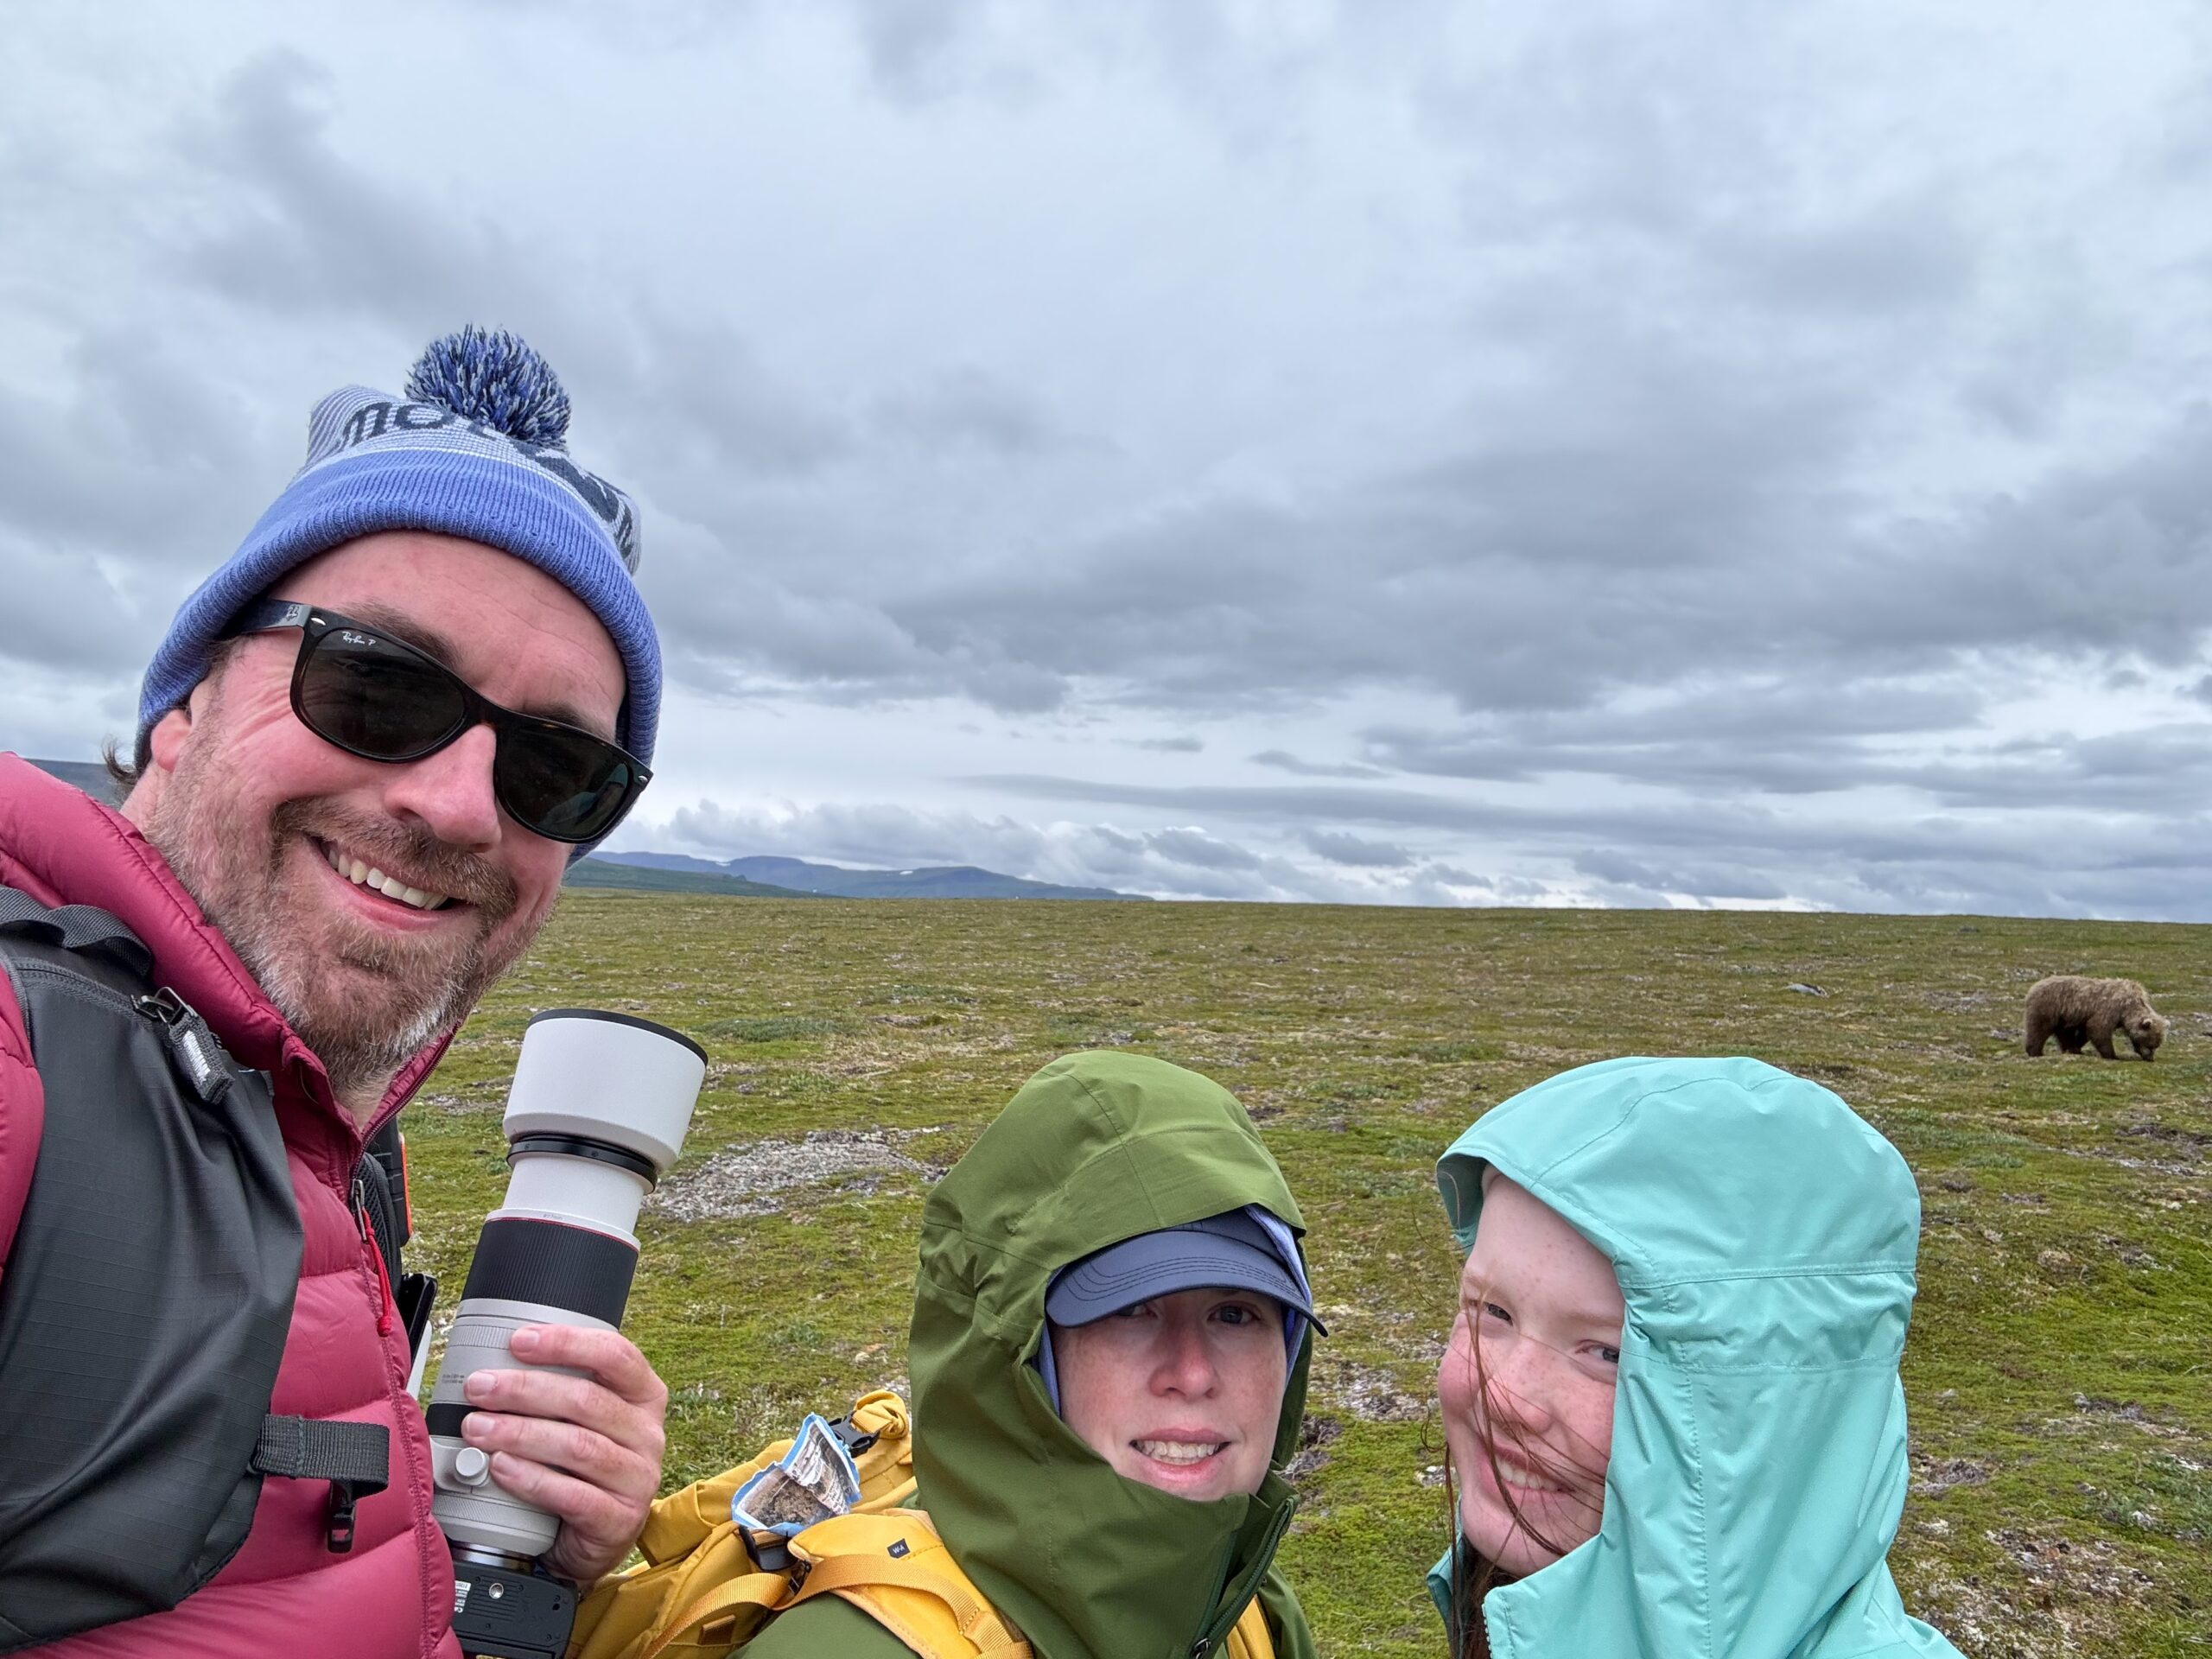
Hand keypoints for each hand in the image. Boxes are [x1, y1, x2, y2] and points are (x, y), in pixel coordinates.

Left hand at [459, 1323, 669, 1583]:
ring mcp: (639, 1478)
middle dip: (525, 1389)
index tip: (518, 1340)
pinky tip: (501, 1467)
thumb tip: (491, 1366)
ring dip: (520, 1433)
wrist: (592, 1538)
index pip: (614, 1355)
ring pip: (578, 1446)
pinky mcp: (620, 1519)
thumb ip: (554, 1391)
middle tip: (479, 1388)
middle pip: (587, 1400)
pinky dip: (531, 1479)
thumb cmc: (578, 1467)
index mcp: (643, 1395)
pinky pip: (573, 1496)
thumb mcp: (579, 1421)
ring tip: (478, 1429)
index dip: (566, 1343)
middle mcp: (648, 1433)